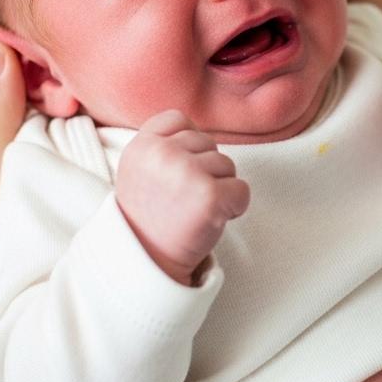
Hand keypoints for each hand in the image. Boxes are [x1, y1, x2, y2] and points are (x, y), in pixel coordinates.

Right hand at [115, 110, 249, 284]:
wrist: (147, 262)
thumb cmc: (149, 217)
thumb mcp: (139, 170)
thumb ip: (162, 145)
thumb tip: (200, 132)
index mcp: (141, 145)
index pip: (179, 119)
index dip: (187, 147)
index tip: (175, 176)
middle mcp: (162, 154)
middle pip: (207, 143)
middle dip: (204, 170)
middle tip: (183, 200)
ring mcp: (187, 173)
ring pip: (227, 165)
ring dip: (219, 189)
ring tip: (193, 211)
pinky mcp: (210, 197)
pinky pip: (242, 190)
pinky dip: (235, 207)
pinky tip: (211, 220)